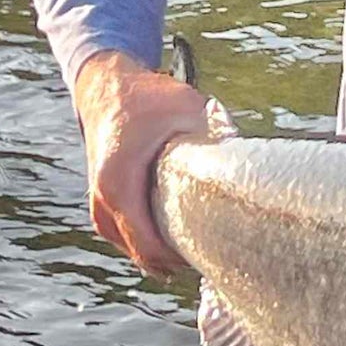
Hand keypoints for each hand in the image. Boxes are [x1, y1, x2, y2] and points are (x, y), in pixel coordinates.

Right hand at [73, 49, 210, 275]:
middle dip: (175, 260)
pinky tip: (174, 241)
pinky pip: (122, 235)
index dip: (180, 259)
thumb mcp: (186, 108)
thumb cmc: (146, 97)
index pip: (148, 245)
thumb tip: (247, 158)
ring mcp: (98, 202)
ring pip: (130, 247)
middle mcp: (103, 199)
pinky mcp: (101, 201)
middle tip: (214, 257)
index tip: (211, 255)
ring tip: (199, 251)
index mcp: (120, 183)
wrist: (105, 85)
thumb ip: (215, 133)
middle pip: (140, 253)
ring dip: (160, 253)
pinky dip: (146, 241)